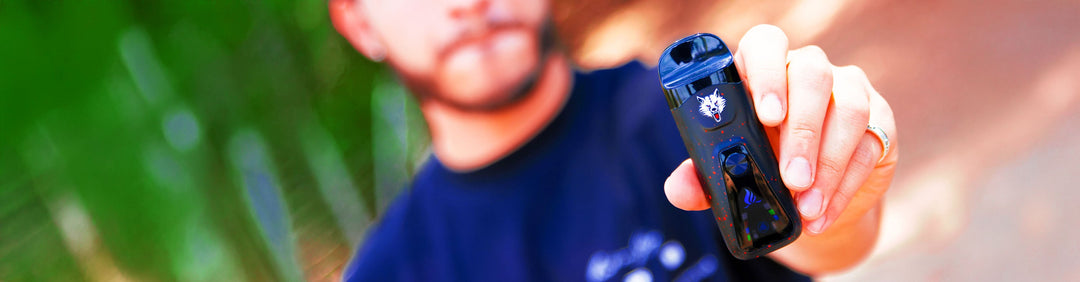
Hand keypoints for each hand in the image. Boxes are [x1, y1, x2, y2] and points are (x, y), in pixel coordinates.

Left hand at [663, 25, 898, 272]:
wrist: (807, 202)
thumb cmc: (761, 168)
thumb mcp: (729, 172)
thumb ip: (702, 176)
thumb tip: (678, 189)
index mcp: (762, 71)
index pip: (766, 44)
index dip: (766, 72)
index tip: (765, 115)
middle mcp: (808, 71)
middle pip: (812, 76)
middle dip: (801, 130)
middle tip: (790, 178)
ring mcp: (848, 92)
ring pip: (848, 109)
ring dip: (827, 163)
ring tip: (806, 204)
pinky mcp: (879, 124)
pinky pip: (868, 146)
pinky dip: (844, 185)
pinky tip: (823, 212)